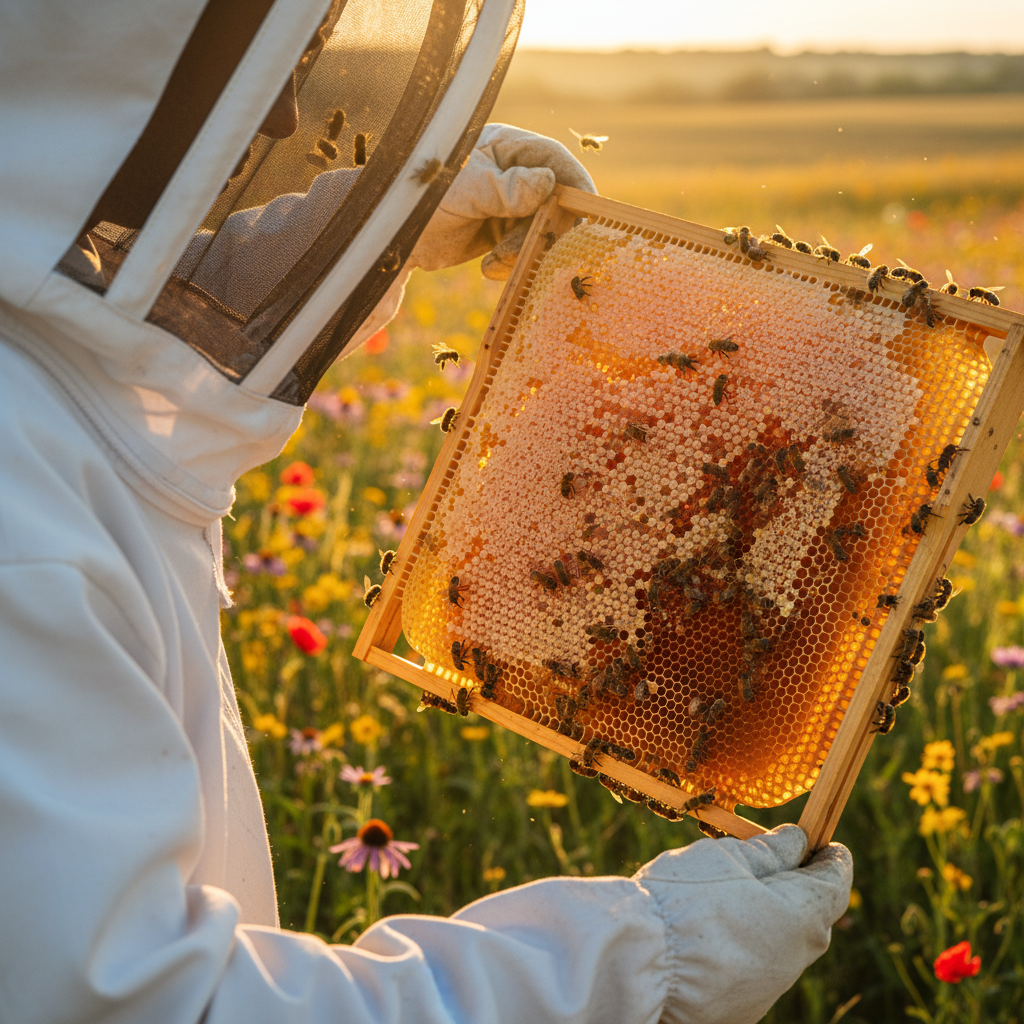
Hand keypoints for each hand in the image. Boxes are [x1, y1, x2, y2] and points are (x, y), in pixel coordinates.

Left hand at [408, 123, 595, 280]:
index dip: (575, 185)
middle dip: (547, 229)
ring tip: (495, 262)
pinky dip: (511, 262)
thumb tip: (549, 185)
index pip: (554, 160)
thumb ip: (508, 188)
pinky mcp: (500, 232)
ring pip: (539, 229)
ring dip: (523, 250)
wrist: (392, 234)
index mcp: (506, 146)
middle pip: (553, 199)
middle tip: (544, 252)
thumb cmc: (423, 195)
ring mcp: (507, 203)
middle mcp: (512, 171)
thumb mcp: (467, 188)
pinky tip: (489, 269)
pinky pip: (522, 248)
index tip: (589, 212)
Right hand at [634, 824, 852, 1023]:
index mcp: (801, 917)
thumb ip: (772, 849)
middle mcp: (794, 960)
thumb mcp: (730, 857)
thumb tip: (797, 841)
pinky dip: (740, 950)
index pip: (835, 884)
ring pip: (779, 947)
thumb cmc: (687, 898)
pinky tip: (707, 934)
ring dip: (766, 922)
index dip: (832, 859)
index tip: (824, 843)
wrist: (641, 963)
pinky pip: (751, 972)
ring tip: (727, 896)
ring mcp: (767, 991)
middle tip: (774, 863)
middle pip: (810, 919)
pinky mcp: (740, 1011)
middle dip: (797, 889)